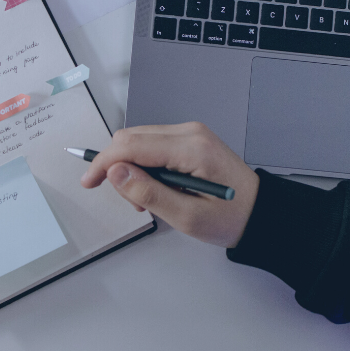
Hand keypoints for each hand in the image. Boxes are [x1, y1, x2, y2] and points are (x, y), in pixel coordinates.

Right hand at [81, 123, 259, 247]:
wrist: (260, 213)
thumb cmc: (231, 217)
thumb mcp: (186, 216)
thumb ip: (148, 193)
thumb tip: (115, 172)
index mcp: (191, 148)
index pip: (131, 144)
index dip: (104, 162)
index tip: (89, 181)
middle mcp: (190, 133)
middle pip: (131, 138)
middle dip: (118, 168)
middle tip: (132, 202)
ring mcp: (191, 133)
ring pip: (138, 141)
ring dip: (132, 169)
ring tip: (149, 200)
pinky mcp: (190, 139)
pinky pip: (152, 145)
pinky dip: (145, 166)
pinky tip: (157, 188)